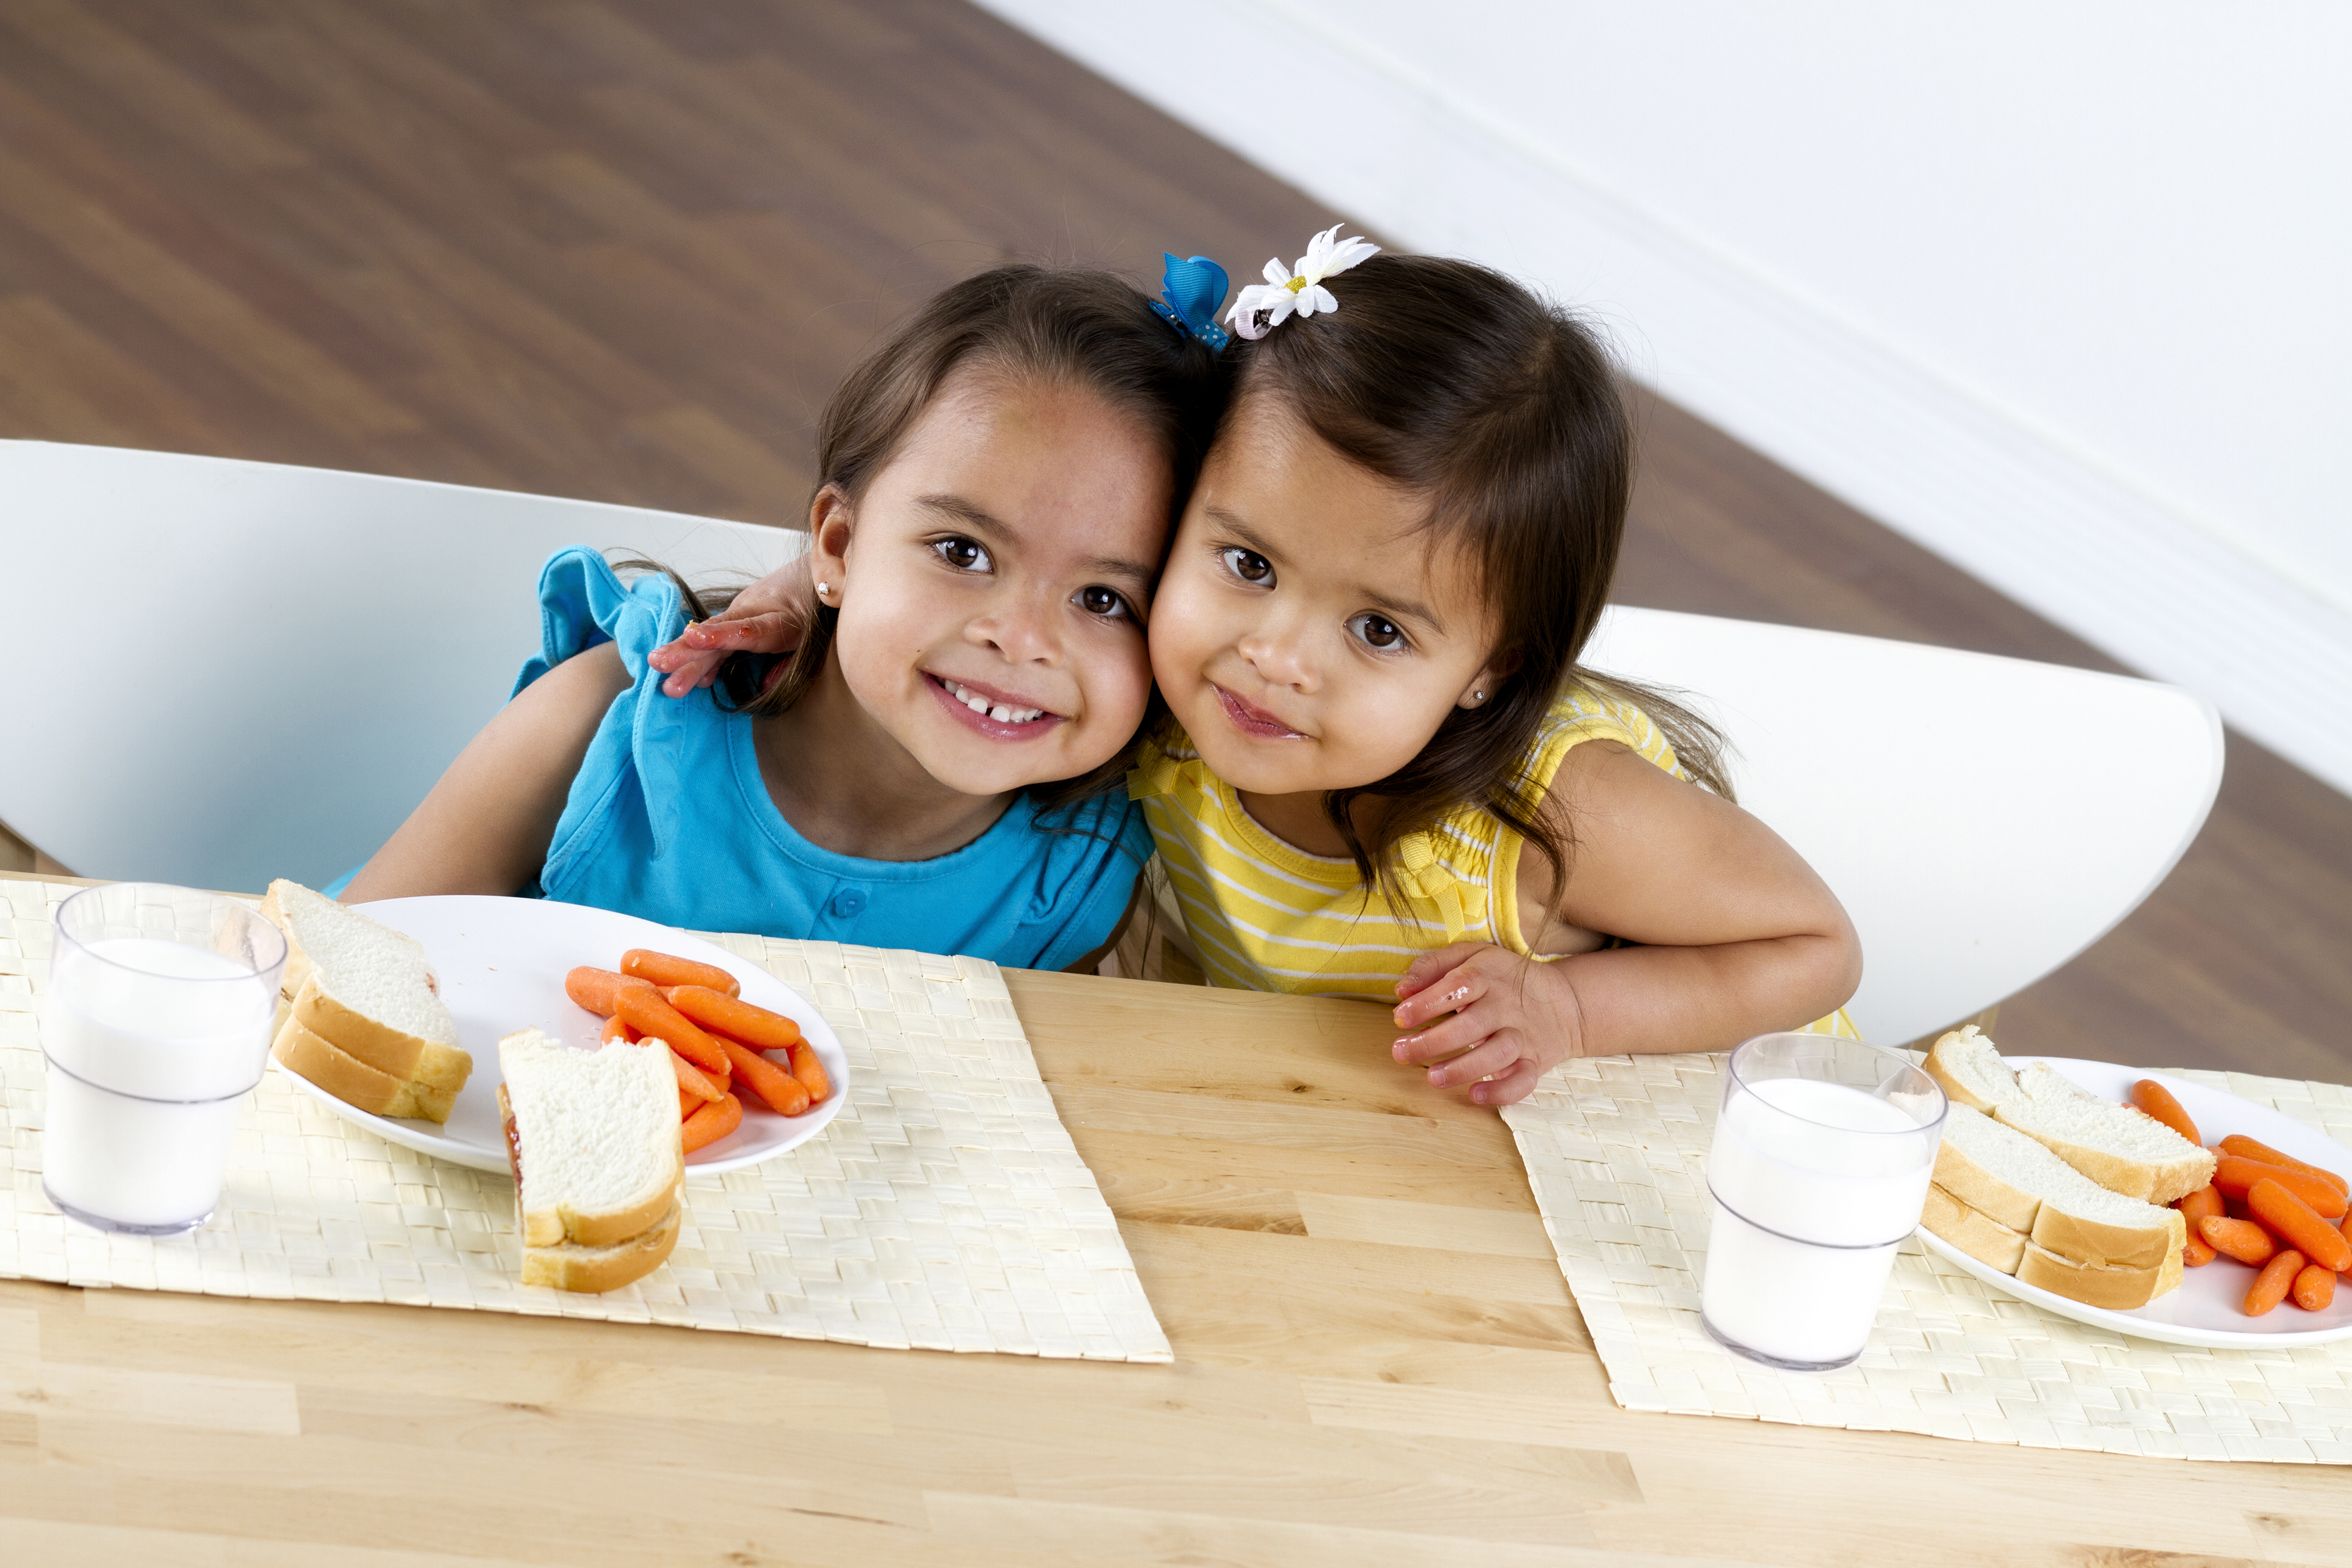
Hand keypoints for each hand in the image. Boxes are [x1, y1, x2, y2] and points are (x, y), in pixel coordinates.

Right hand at [644, 552, 814, 697]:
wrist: (823, 569)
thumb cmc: (821, 610)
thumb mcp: (815, 641)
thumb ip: (789, 665)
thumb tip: (763, 687)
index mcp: (781, 619)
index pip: (748, 629)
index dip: (721, 635)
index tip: (695, 639)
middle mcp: (757, 610)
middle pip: (720, 631)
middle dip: (688, 649)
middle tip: (658, 663)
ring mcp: (745, 608)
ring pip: (712, 630)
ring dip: (684, 650)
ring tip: (657, 664)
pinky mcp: (739, 611)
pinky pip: (717, 633)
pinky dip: (701, 650)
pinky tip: (687, 673)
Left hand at [1389, 942, 1586, 1106]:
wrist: (1565, 1000)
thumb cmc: (1501, 978)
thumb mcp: (1469, 957)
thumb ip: (1433, 967)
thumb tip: (1402, 990)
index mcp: (1488, 976)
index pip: (1459, 986)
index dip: (1428, 1002)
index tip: (1400, 1017)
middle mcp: (1506, 1006)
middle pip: (1472, 1024)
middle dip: (1433, 1041)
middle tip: (1401, 1052)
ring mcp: (1523, 1036)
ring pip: (1498, 1054)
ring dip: (1463, 1068)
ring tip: (1432, 1077)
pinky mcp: (1535, 1062)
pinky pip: (1523, 1081)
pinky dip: (1501, 1092)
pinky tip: (1475, 1095)